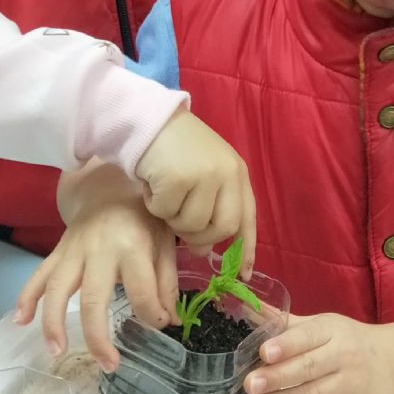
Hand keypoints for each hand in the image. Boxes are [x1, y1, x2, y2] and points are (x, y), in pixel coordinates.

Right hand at [14, 167, 177, 370]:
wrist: (108, 186)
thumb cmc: (142, 216)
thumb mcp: (164, 240)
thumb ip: (166, 279)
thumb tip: (169, 320)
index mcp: (132, 246)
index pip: (142, 292)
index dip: (152, 315)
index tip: (159, 324)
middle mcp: (99, 251)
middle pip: (93, 299)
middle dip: (98, 337)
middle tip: (108, 365)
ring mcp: (73, 252)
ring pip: (56, 290)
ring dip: (53, 324)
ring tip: (56, 352)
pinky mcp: (57, 253)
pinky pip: (37, 276)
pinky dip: (25, 298)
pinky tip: (19, 321)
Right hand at [136, 108, 255, 272]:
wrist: (146, 119)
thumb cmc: (173, 150)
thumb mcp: (202, 175)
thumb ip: (210, 209)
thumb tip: (205, 251)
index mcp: (236, 172)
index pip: (247, 217)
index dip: (247, 248)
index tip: (244, 274)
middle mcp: (227, 173)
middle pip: (222, 228)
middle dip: (199, 235)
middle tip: (179, 225)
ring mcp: (205, 174)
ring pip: (191, 224)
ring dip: (171, 218)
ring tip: (163, 193)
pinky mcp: (179, 177)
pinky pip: (165, 212)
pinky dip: (153, 205)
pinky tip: (150, 184)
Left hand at [242, 313, 393, 393]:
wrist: (392, 363)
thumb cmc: (348, 341)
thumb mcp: (322, 325)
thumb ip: (285, 323)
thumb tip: (244, 307)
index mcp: (332, 331)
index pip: (308, 337)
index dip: (286, 345)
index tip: (263, 353)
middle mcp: (344, 358)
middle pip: (308, 368)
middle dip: (277, 377)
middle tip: (249, 385)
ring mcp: (352, 387)